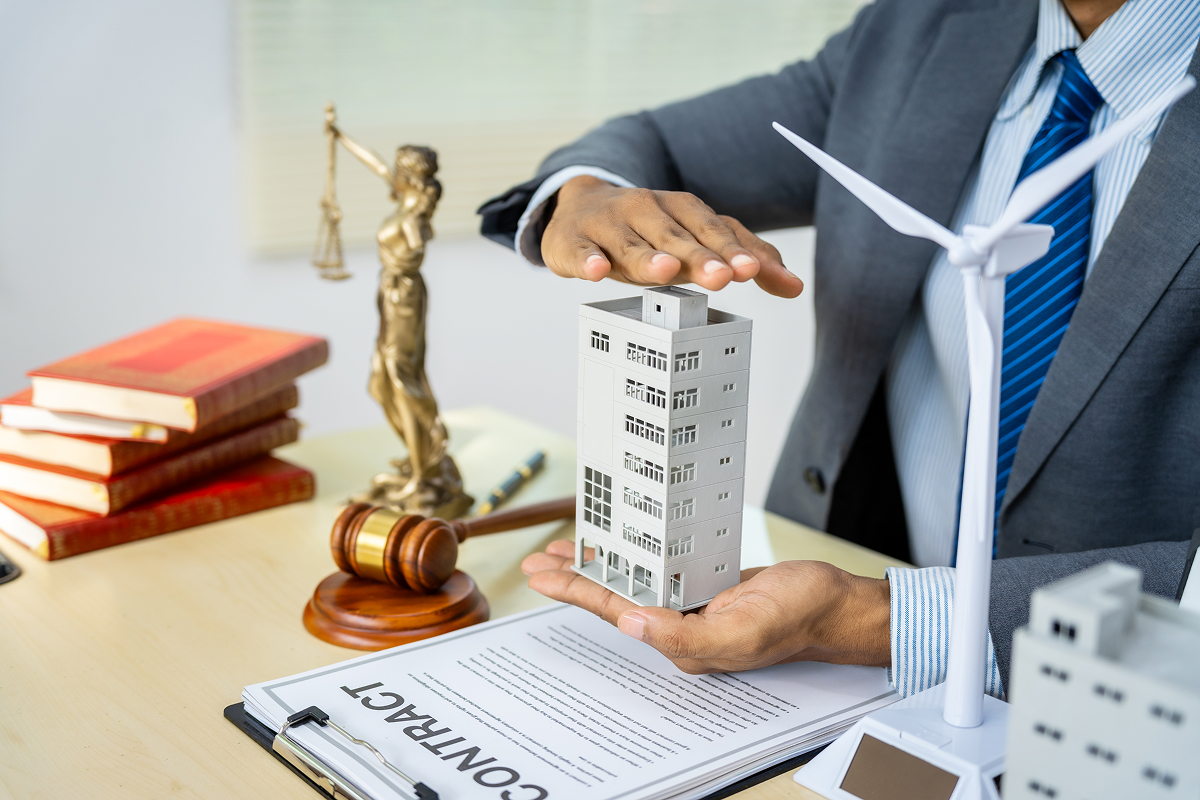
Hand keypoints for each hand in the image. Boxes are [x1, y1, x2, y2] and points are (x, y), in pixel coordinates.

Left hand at [521, 540, 890, 672]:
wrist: (836, 603)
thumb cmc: (799, 619)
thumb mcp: (741, 631)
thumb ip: (685, 634)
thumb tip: (632, 624)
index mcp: (682, 640)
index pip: (615, 611)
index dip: (576, 590)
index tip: (543, 573)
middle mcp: (681, 624)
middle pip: (614, 596)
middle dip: (575, 576)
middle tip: (539, 559)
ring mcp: (694, 603)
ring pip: (634, 580)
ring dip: (600, 564)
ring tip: (566, 548)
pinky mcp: (708, 584)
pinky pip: (661, 568)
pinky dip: (637, 554)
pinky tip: (625, 544)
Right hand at [542, 176, 803, 298]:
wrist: (579, 204)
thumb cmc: (647, 232)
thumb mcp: (693, 241)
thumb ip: (742, 259)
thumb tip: (794, 286)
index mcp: (681, 210)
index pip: (711, 229)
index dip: (731, 249)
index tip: (751, 270)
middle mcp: (646, 211)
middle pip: (675, 236)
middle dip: (698, 256)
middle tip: (722, 277)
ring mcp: (608, 225)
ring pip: (630, 243)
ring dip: (647, 257)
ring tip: (665, 272)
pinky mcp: (571, 240)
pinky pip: (579, 251)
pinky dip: (587, 260)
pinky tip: (596, 271)